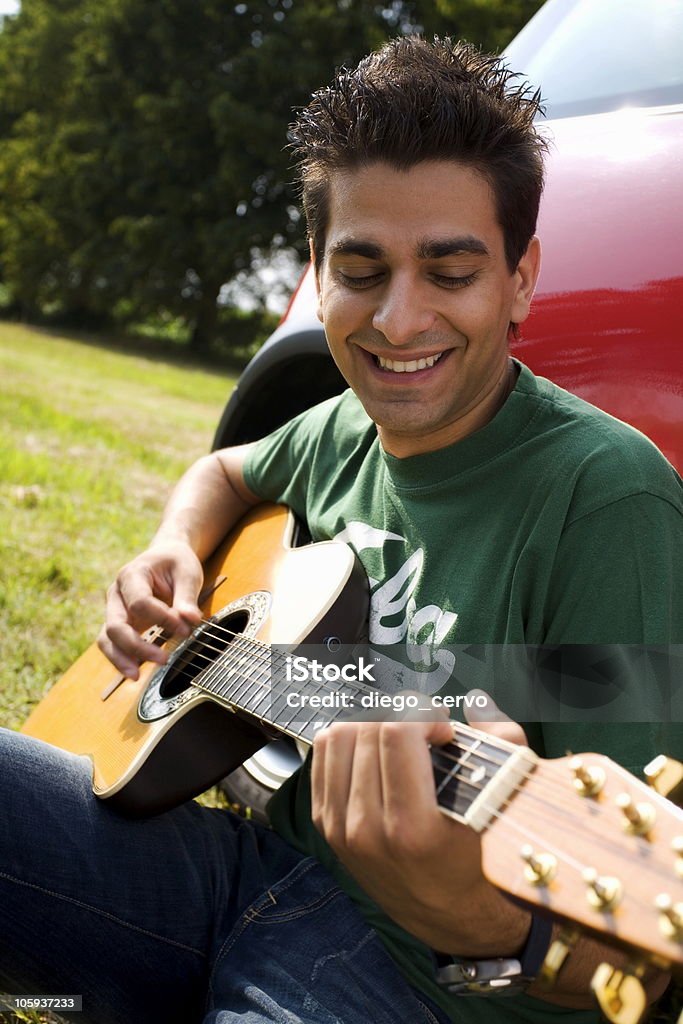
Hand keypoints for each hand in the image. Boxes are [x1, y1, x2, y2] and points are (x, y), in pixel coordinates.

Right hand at [97, 540, 202, 678]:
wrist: (166, 557)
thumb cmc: (176, 563)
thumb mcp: (187, 572)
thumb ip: (187, 596)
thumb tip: (191, 620)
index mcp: (132, 574)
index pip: (140, 602)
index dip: (162, 619)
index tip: (186, 629)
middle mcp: (117, 593)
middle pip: (115, 624)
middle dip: (137, 646)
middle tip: (163, 659)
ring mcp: (115, 609)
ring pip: (107, 638)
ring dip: (121, 659)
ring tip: (136, 676)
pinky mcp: (120, 623)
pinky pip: (112, 644)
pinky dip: (121, 659)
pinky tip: (135, 672)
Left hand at [310, 694, 530, 954]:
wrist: (448, 914)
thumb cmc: (478, 857)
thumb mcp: (502, 804)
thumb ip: (502, 744)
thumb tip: (476, 701)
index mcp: (413, 828)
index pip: (397, 733)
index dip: (424, 714)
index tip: (444, 727)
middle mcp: (368, 829)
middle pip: (368, 729)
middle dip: (402, 715)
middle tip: (427, 728)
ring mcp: (341, 828)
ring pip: (340, 736)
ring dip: (373, 724)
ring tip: (400, 736)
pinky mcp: (325, 823)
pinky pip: (323, 754)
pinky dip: (348, 739)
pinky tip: (374, 749)